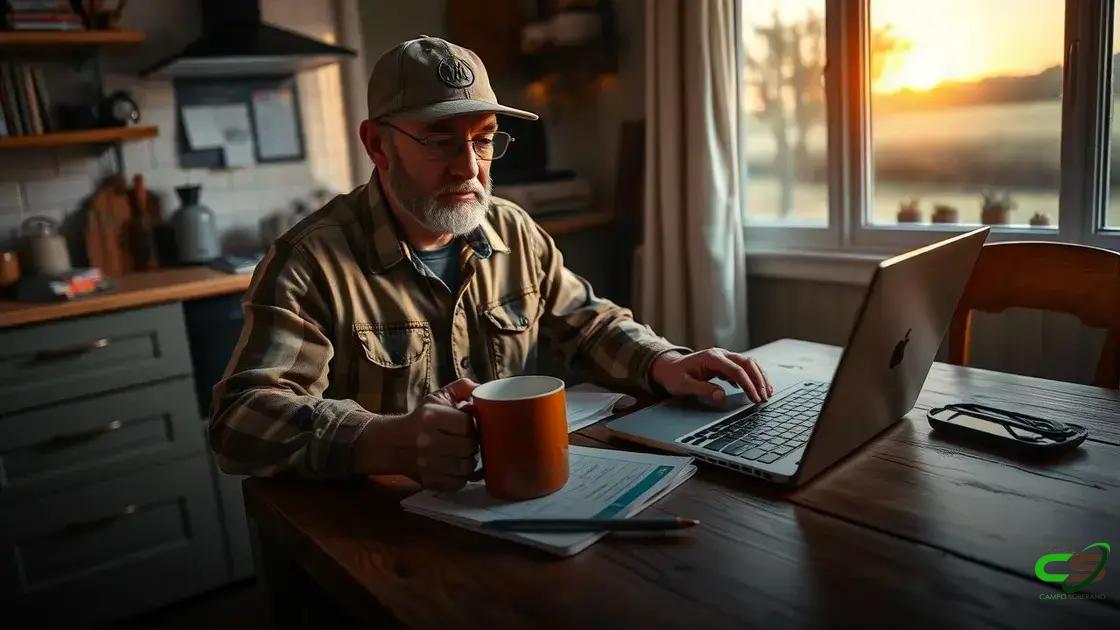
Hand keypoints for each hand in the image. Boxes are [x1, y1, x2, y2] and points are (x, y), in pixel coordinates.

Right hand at [353, 379, 479, 490]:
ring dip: (469, 460)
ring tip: (463, 453)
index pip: (467, 424)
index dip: (472, 425)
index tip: (468, 425)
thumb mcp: (437, 398)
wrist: (393, 443)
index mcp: (431, 417)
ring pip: (466, 466)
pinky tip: (456, 466)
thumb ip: (462, 388)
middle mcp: (428, 441)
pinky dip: (461, 475)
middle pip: (469, 446)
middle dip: (472, 443)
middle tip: (468, 440)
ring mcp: (428, 464)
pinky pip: (458, 482)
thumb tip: (483, 389)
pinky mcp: (429, 481)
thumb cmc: (421, 419)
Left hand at [649, 349, 772, 403]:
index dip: (748, 385)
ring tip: (768, 393)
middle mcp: (720, 354)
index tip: (755, 398)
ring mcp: (723, 356)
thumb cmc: (674, 376)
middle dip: (759, 380)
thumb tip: (721, 396)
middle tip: (765, 397)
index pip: (737, 370)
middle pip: (747, 363)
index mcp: (711, 358)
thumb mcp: (683, 385)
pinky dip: (753, 376)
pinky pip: (743, 367)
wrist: (668, 367)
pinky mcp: (725, 362)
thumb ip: (702, 389)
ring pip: (748, 363)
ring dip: (760, 377)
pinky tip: (758, 388)